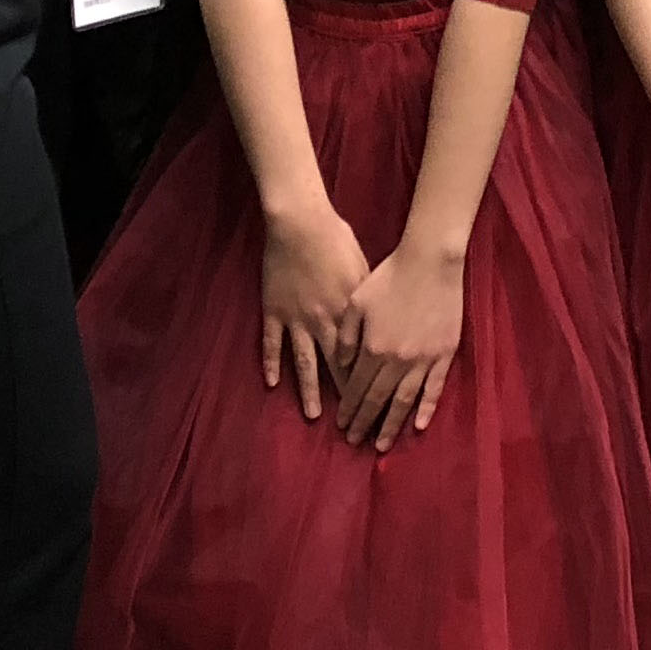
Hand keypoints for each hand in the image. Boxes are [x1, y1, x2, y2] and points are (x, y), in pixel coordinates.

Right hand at [260, 200, 373, 419]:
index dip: (368, 381)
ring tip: (312, 415)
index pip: (360, 357)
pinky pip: (272, 343)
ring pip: (303, 363)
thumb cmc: (337, 241)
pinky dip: (271, 364)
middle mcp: (322, 322)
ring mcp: (295, 319)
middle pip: (335, 367)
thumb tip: (379, 325)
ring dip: (309, 390)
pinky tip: (272, 384)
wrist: (301, 225)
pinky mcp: (274, 311)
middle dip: (344, 397)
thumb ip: (367, 303)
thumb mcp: (363, 272)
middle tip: (349, 424)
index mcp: (347, 314)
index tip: (376, 402)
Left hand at [329, 239, 465, 452]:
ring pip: (404, 401)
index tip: (341, 425)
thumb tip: (343, 367)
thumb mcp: (356, 303)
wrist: (430, 262)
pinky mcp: (444, 354)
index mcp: (372, 349)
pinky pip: (434, 388)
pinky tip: (417, 425)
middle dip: (364, 423)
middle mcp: (396, 361)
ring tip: (381, 444)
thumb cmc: (389, 277)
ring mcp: (423, 360)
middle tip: (355, 441)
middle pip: (378, 400)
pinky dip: (425, 408)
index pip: (357, 388)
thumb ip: (346, 337)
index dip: (348, 408)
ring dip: (391, 425)